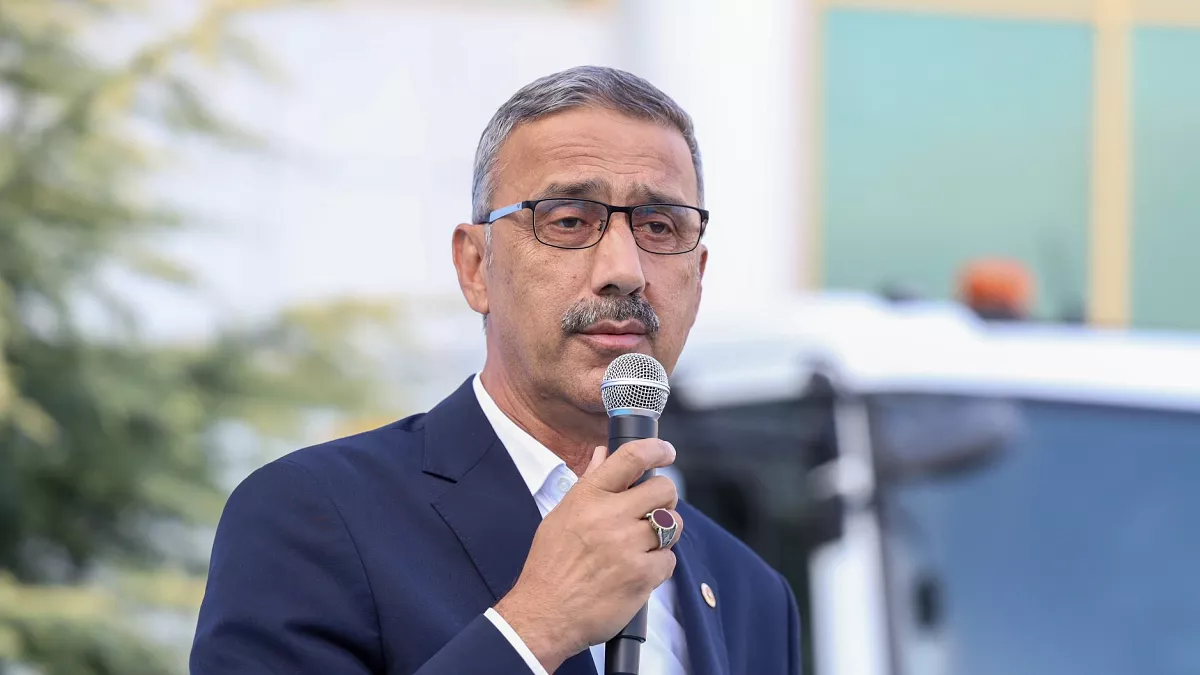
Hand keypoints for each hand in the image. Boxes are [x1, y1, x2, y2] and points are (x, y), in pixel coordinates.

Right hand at [493, 439, 683, 671]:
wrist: (544, 614)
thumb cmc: (550, 566)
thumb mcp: (561, 516)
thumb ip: (588, 483)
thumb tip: (603, 454)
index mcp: (588, 497)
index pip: (630, 457)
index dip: (656, 450)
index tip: (666, 452)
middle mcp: (609, 517)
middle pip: (663, 489)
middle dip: (664, 498)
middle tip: (653, 510)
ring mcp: (627, 546)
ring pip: (672, 524)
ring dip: (665, 532)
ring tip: (645, 543)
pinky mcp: (642, 576)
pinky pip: (669, 560)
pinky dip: (659, 565)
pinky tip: (638, 570)